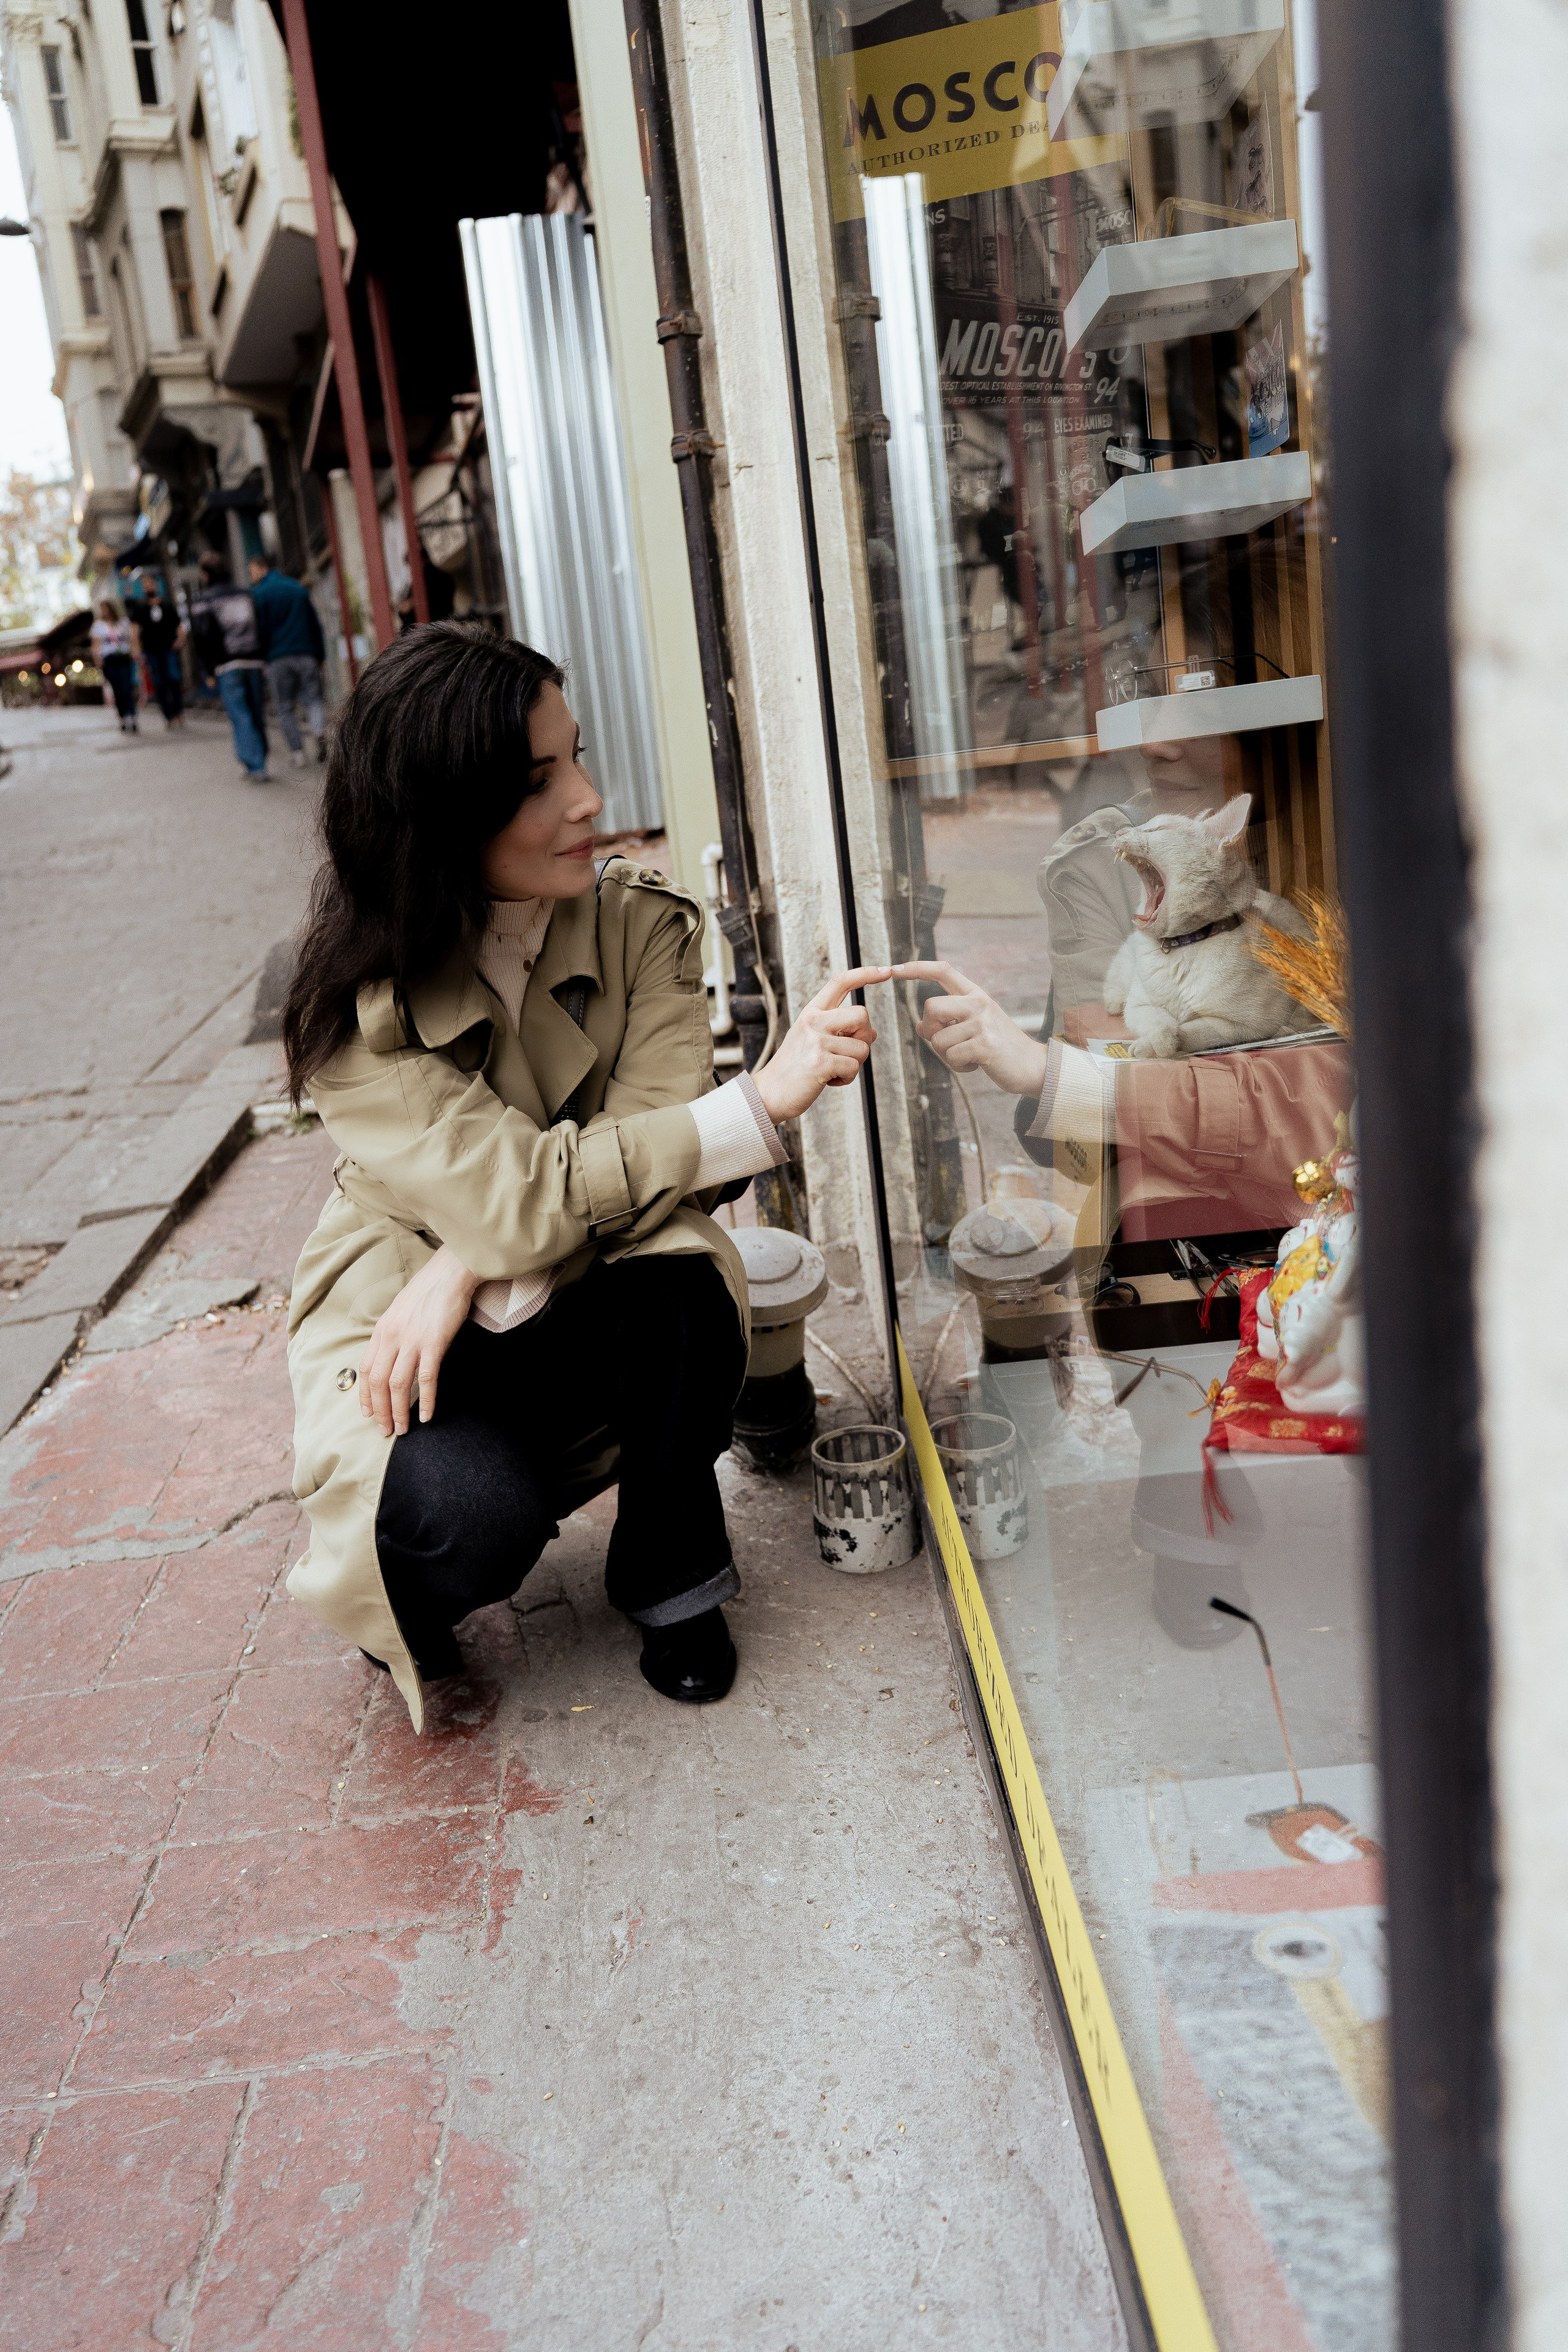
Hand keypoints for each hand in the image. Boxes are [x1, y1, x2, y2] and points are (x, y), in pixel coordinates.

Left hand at [359, 1244, 478, 1436]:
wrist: (451, 1272)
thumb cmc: (429, 1290)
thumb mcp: (400, 1311)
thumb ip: (392, 1333)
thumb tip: (390, 1355)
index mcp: (383, 1330)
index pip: (367, 1370)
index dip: (365, 1395)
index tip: (368, 1413)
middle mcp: (393, 1337)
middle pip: (379, 1383)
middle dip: (380, 1411)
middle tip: (385, 1430)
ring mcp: (413, 1341)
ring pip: (399, 1385)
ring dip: (399, 1411)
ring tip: (402, 1428)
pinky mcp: (434, 1343)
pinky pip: (427, 1378)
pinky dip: (427, 1400)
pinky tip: (427, 1415)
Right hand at [752, 966, 890, 1123]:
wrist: (768, 1094)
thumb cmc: (794, 1069)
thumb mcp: (811, 1040)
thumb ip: (838, 1030)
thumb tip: (872, 1032)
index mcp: (811, 1012)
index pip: (840, 982)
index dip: (865, 974)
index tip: (886, 971)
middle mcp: (813, 1021)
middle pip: (862, 1014)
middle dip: (865, 1036)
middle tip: (847, 1052)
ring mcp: (816, 1041)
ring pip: (862, 1047)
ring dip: (854, 1064)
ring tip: (832, 1070)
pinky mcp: (820, 1062)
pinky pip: (854, 1067)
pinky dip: (846, 1078)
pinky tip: (828, 1080)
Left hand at [894, 961, 1051, 1097]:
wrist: (1033, 1066)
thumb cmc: (1000, 1048)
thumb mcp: (975, 1029)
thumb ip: (949, 1023)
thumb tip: (919, 1026)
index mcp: (976, 995)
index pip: (944, 971)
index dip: (918, 968)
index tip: (896, 969)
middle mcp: (979, 1004)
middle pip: (931, 1007)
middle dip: (930, 1030)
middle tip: (948, 1043)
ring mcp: (983, 1023)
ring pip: (939, 1039)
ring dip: (948, 1055)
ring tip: (970, 1056)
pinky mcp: (986, 1045)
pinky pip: (952, 1056)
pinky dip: (959, 1067)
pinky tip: (977, 1065)